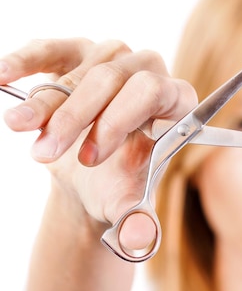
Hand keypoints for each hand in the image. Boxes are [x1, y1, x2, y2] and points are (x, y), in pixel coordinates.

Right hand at [1, 38, 196, 248]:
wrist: (88, 178)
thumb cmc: (115, 188)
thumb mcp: (125, 206)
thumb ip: (136, 223)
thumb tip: (138, 242)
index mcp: (175, 104)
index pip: (152, 92)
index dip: (118, 120)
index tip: (89, 158)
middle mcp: (150, 72)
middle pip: (113, 77)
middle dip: (75, 117)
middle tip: (45, 153)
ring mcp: (114, 59)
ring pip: (81, 68)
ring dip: (46, 102)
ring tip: (18, 128)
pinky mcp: (78, 53)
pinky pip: (52, 48)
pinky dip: (25, 61)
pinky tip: (3, 76)